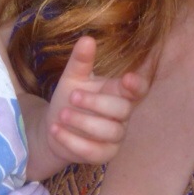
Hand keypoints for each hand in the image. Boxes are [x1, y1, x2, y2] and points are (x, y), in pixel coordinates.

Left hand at [45, 36, 148, 165]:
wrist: (54, 128)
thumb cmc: (70, 100)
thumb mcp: (72, 78)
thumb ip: (80, 61)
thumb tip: (87, 39)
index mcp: (118, 93)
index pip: (138, 89)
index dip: (137, 85)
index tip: (127, 78)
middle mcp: (122, 116)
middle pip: (123, 110)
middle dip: (97, 103)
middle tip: (72, 96)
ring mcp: (115, 137)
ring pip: (109, 132)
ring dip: (83, 123)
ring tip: (60, 115)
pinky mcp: (103, 155)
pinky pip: (94, 151)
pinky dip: (73, 141)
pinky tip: (56, 130)